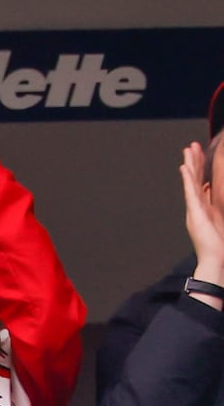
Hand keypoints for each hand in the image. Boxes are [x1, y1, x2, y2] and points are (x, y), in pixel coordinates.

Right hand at [182, 142, 223, 281]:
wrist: (214, 259)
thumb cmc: (219, 244)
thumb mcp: (221, 220)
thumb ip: (217, 206)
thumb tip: (213, 190)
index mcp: (204, 207)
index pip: (201, 183)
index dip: (200, 168)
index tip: (199, 154)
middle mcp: (197, 206)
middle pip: (195, 180)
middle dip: (194, 162)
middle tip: (191, 145)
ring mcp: (194, 209)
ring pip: (191, 183)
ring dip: (189, 166)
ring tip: (187, 150)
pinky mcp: (195, 213)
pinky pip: (190, 193)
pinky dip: (187, 180)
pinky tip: (185, 168)